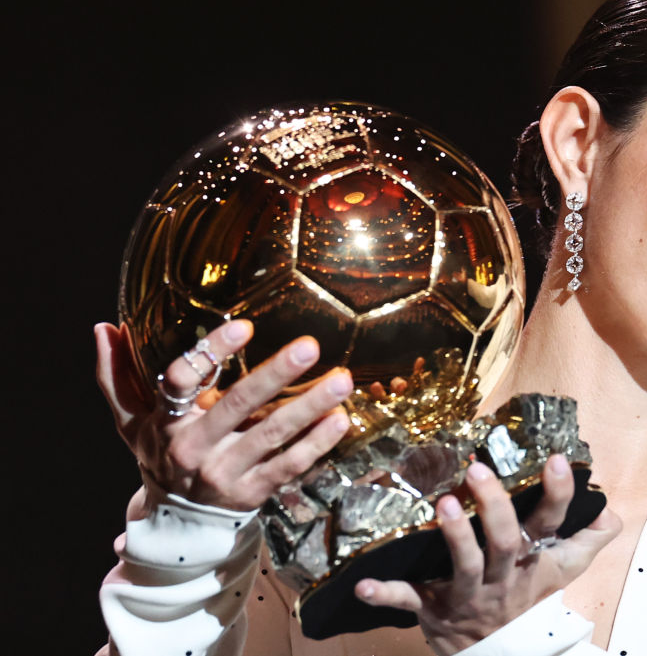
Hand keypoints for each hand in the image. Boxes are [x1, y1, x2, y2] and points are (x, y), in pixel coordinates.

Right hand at [94, 320, 352, 509]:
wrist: (177, 522)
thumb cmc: (160, 452)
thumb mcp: (131, 420)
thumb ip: (116, 375)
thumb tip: (103, 326)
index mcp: (165, 422)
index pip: (182, 382)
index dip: (210, 353)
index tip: (243, 327)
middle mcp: (195, 448)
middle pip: (237, 407)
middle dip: (275, 375)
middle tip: (309, 346)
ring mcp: (227, 472)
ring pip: (272, 435)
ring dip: (309, 406)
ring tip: (341, 380)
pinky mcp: (255, 491)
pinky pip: (290, 465)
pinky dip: (317, 443)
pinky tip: (339, 418)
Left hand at [354, 455, 621, 654]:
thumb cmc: (526, 599)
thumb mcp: (562, 570)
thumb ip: (587, 538)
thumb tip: (610, 510)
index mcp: (531, 560)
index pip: (551, 524)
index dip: (558, 494)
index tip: (557, 459)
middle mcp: (501, 576)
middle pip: (504, 542)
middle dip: (494, 508)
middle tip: (478, 470)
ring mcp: (466, 594)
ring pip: (464, 567)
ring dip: (454, 538)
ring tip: (443, 505)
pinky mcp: (432, 608)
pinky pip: (408, 601)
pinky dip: (385, 594)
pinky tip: (363, 583)